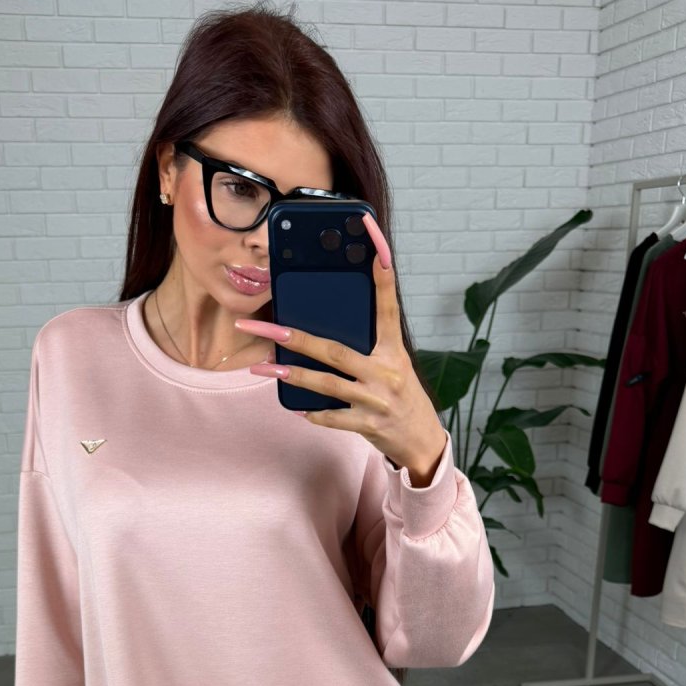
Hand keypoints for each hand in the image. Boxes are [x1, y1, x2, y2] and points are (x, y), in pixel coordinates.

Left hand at [235, 212, 448, 479]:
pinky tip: (295, 408)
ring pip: (326, 384)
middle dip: (295, 337)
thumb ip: (367, 346)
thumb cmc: (401, 396)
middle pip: (334, 350)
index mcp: (394, 350)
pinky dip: (312, 413)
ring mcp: (376, 399)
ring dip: (292, 374)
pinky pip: (331, 416)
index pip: (388, 306)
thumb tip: (324, 331)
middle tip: (266, 325)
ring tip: (263, 366)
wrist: (422, 441)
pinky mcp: (368, 424)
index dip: (383, 276)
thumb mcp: (393, 364)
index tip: (375, 244)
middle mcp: (386, 371)